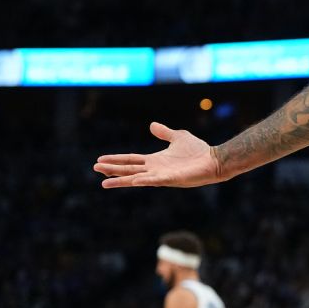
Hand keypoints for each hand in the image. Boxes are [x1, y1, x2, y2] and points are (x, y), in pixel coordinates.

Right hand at [94, 122, 221, 187]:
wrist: (214, 160)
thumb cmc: (198, 151)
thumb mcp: (178, 137)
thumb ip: (164, 132)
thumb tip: (151, 125)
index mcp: (155, 160)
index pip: (130, 160)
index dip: (116, 160)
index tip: (100, 160)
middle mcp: (155, 169)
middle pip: (129, 169)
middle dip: (112, 169)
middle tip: (95, 168)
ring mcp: (161, 176)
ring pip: (136, 178)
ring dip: (121, 180)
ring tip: (104, 182)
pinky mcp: (171, 179)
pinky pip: (154, 181)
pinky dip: (143, 181)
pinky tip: (133, 181)